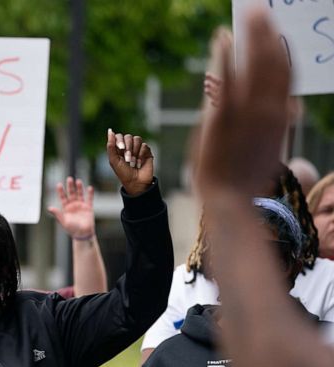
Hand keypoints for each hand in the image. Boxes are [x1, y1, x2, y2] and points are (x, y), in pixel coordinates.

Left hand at [47, 177, 95, 239]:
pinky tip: (90, 187)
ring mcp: (81, 205)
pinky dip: (90, 194)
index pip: (63, 197)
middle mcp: (73, 205)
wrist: (83, 234)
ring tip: (78, 181)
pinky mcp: (88, 208)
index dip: (61, 191)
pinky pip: (89, 199)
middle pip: (71, 193)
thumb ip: (57, 214)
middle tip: (69, 178)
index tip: (59, 184)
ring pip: (80, 194)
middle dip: (70, 186)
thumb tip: (49, 208)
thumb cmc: (72, 229)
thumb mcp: (63, 221)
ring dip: (79, 188)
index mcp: (66, 208)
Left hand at [107, 129, 153, 195]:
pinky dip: (141, 154)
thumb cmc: (123, 173)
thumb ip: (110, 146)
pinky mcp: (147, 151)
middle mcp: (128, 147)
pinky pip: (144, 145)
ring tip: (133, 162)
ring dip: (134, 151)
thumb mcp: (114, 160)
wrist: (136, 183)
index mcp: (119, 148)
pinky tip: (140, 163)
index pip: (119, 136)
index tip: (121, 148)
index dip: (120, 140)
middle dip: (128, 148)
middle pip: (128, 137)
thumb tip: (110, 131)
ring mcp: (138, 148)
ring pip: (137, 139)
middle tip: (128, 159)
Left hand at [194, 9, 288, 200]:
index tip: (278, 35)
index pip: (286, 77)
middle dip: (268, 34)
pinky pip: (226, 77)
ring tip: (249, 13)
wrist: (227, 199)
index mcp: (280, 118)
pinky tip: (223, 37)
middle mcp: (268, 110)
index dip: (282, 53)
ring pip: (254, 63)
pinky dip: (226, 55)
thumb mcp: (271, 151)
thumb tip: (293, 108)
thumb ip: (279, 125)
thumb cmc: (246, 180)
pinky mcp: (221, 115)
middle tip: (261, 10)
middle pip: (273, 62)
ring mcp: (245, 111)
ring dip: (253, 35)